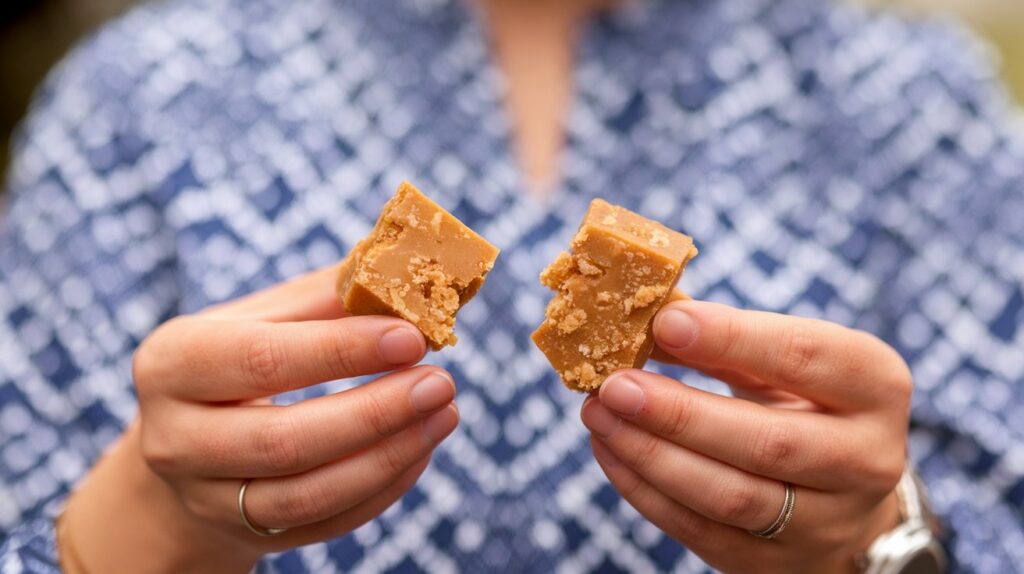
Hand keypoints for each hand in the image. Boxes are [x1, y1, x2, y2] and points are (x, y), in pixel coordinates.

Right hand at [61, 265, 458, 572]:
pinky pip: (326, 523)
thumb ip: (327, 296)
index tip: (411, 338)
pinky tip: (421, 448)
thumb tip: (409, 275)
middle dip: (374, 413)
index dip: (341, 351)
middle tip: (441, 382)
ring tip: (445, 414)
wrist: (184, 439)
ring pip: (307, 495)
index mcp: (173, 362)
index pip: (261, 359)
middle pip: (284, 441)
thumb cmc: (236, 359)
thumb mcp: (259, 316)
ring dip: (389, 456)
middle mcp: (175, 438)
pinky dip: (383, 488)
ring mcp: (207, 498)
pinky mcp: (245, 534)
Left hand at [581, 300, 910, 572]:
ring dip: (652, 455)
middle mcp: (866, 459)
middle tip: (613, 383)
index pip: (806, 357)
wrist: (846, 500)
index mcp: (875, 386)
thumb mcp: (784, 364)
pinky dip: (646, 491)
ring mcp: (825, 522)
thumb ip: (723, 341)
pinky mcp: (776, 564)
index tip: (665, 321)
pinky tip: (610, 449)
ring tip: (599, 414)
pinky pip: (702, 533)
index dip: (734, 338)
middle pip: (768, 443)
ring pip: (732, 497)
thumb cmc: (803, 406)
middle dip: (680, 412)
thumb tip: (640, 318)